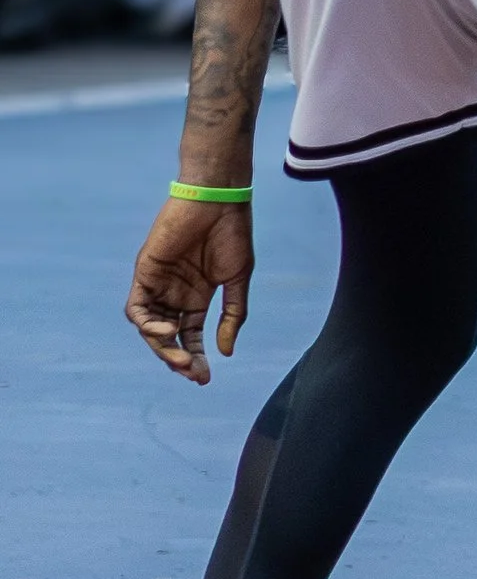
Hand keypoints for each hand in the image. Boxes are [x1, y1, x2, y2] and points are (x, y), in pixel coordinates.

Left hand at [127, 195, 252, 382]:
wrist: (217, 200)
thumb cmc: (232, 234)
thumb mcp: (237, 280)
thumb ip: (231, 314)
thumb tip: (226, 352)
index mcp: (196, 298)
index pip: (191, 337)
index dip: (196, 358)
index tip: (205, 378)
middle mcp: (174, 295)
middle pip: (169, 338)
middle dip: (179, 360)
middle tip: (193, 374)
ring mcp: (158, 286)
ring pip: (150, 329)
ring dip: (163, 348)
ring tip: (181, 359)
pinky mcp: (144, 274)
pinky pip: (137, 310)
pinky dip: (148, 325)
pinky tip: (169, 330)